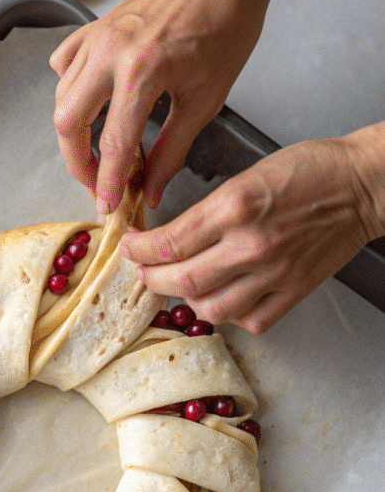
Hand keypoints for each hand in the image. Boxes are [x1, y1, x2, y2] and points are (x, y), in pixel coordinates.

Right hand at [50, 0, 267, 215]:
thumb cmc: (226, 26)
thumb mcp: (206, 99)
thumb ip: (172, 150)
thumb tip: (149, 191)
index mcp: (143, 71)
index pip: (112, 144)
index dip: (107, 184)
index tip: (108, 208)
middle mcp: (111, 52)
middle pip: (68, 124)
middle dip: (78, 164)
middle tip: (99, 184)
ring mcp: (97, 36)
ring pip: (61, 98)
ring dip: (74, 134)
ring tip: (102, 153)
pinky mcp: (94, 27)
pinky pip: (65, 67)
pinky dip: (71, 92)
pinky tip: (94, 104)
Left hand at [119, 131, 384, 332]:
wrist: (362, 186)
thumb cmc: (310, 171)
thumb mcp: (247, 174)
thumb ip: (209, 211)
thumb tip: (172, 237)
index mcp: (236, 206)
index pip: (170, 242)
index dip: (140, 251)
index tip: (130, 248)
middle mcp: (252, 244)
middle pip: (182, 281)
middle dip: (152, 280)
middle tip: (145, 273)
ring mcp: (274, 274)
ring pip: (210, 308)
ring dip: (187, 301)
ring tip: (183, 287)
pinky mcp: (293, 292)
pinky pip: (248, 321)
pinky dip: (228, 314)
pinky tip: (224, 297)